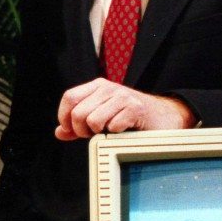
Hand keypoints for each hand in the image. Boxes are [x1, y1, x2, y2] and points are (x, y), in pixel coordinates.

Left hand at [54, 77, 196, 140]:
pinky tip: (124, 130)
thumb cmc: (129, 117)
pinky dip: (116, 134)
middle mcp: (108, 88)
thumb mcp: (100, 117)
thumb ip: (78, 125)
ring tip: (110, 131)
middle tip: (95, 134)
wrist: (162, 117)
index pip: (70, 97)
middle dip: (82, 131)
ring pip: (93, 120)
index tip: (73, 130)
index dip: (65, 117)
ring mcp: (122, 96)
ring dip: (99, 133)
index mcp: (97, 86)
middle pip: (79, 113)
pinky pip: (113, 126)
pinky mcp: (135, 108)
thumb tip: (59, 132)